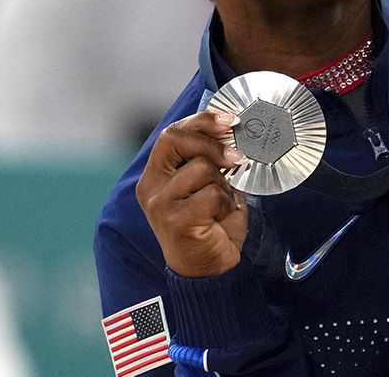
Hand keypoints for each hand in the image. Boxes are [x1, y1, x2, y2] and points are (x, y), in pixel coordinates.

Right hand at [136, 111, 248, 277]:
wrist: (208, 269)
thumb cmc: (210, 224)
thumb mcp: (210, 185)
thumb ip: (211, 160)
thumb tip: (233, 130)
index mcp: (157, 174)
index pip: (171, 133)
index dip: (202, 121)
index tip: (230, 120)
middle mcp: (151, 186)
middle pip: (175, 139)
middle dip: (212, 143)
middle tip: (236, 157)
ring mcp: (160, 203)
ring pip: (202, 168)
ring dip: (223, 184)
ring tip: (221, 204)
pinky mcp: (175, 220)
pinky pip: (212, 195)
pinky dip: (226, 204)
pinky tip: (220, 219)